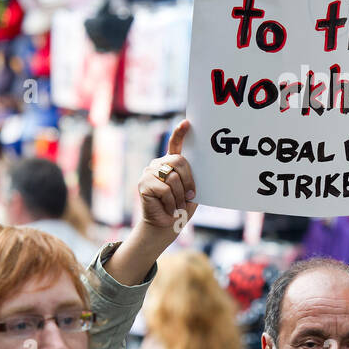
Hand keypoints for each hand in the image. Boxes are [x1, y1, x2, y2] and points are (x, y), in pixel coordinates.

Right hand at [137, 119, 196, 234]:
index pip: (175, 144)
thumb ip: (191, 178)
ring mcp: (149, 172)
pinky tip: (169, 209)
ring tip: (177, 206)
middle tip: (189, 197)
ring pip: (173, 178)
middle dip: (189, 181)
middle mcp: (158, 164)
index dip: (180, 133)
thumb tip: (204, 166)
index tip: (187, 123)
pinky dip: (171, 202)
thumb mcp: (190, 190)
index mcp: (170, 163)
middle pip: (179, 161)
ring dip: (180, 196)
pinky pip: (165, 190)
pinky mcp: (144, 184)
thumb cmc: (180, 207)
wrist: (166, 225)